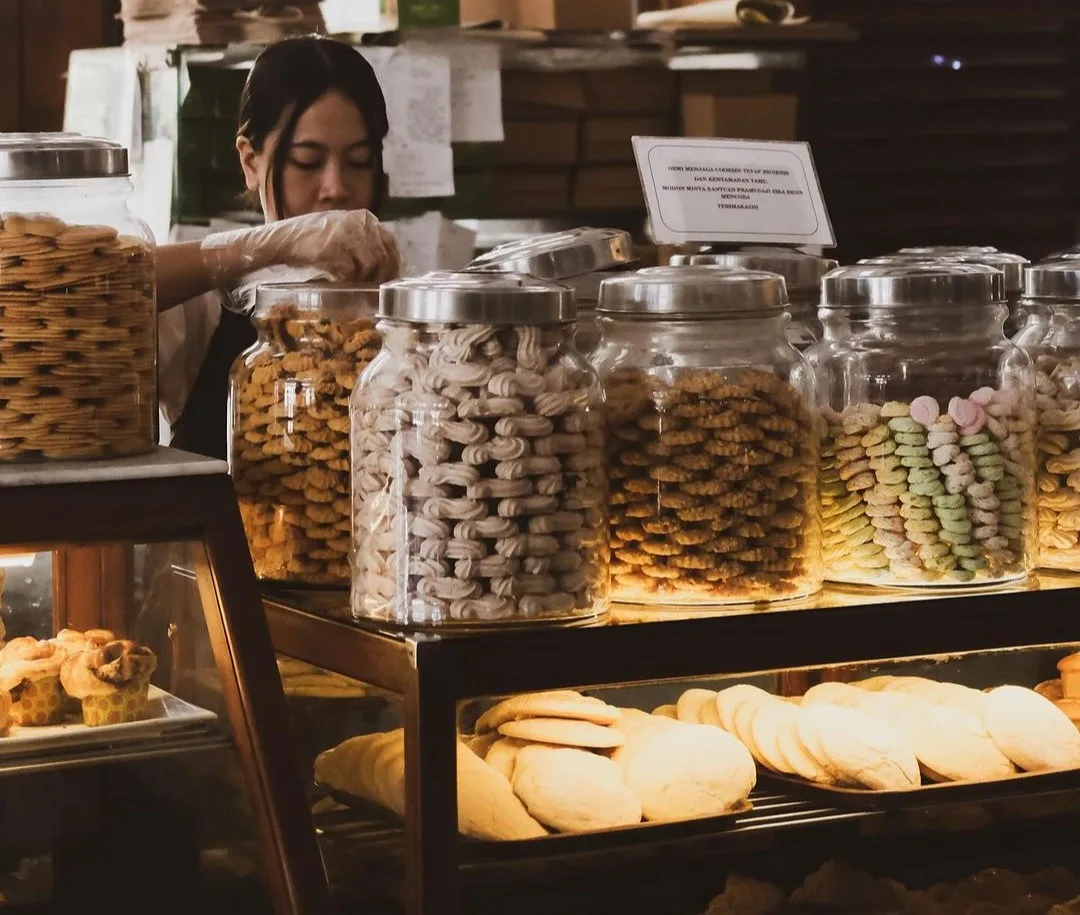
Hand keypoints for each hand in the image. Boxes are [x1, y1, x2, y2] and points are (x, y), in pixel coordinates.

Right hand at [201, 209, 401, 285]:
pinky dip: (347, 280)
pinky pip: (351, 271)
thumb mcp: (341, 236)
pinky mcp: (333, 246)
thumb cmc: (308, 244)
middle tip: (373, 291)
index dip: (392, 266)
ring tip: (352, 286)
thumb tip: (387, 268)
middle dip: (382, 276)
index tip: (387, 283)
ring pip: (372, 265)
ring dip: (365, 280)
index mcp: (364, 217)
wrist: (276, 243)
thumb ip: (363, 245)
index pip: (391, 243)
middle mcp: (359, 221)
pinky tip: (338, 282)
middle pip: (385, 255)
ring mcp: (346, 233)